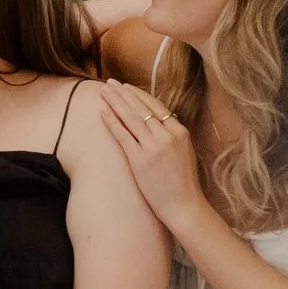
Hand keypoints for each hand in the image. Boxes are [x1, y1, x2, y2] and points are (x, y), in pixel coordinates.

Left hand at [98, 80, 206, 229]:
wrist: (185, 206)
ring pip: (130, 118)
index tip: (126, 86)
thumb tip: (157, 121)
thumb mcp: (184, 151)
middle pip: (140, 108)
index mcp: (179, 131)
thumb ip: (172, 134)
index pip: (155, 105)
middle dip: (122, 93)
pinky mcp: (139, 160)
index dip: (138, 94)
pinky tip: (102, 112)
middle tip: (109, 82)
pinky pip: (122, 136)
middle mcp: (166, 135)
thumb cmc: (184, 182)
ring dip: (115, 102)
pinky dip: (111, 122)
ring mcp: (153, 147)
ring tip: (103, 91)